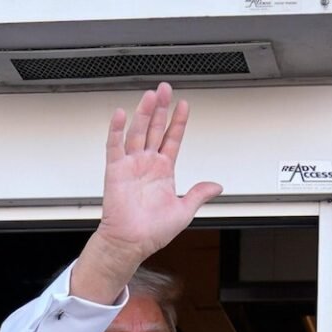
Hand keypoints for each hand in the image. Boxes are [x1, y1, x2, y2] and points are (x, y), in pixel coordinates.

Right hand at [73, 83, 222, 301]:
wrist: (131, 242)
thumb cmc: (153, 231)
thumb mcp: (184, 211)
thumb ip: (199, 194)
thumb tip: (217, 186)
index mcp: (163, 171)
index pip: (172, 139)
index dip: (178, 122)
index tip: (183, 105)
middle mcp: (147, 164)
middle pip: (155, 129)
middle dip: (161, 109)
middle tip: (164, 89)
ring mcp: (131, 165)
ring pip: (138, 132)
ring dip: (143, 113)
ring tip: (150, 95)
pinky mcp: (115, 170)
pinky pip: (114, 146)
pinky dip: (116, 130)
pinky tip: (119, 114)